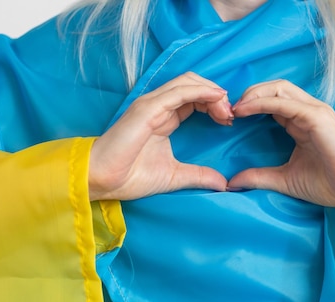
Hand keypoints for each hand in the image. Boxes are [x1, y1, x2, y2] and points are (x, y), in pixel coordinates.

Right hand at [88, 72, 232, 200]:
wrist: (103, 180)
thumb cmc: (131, 176)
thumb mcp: (175, 176)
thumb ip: (199, 176)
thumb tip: (224, 184)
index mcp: (164, 117)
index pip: (195, 98)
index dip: (215, 105)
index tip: (229, 121)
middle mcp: (158, 105)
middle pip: (194, 84)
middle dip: (217, 96)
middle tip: (231, 114)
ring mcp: (152, 104)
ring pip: (188, 82)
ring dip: (212, 92)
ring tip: (226, 109)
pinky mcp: (148, 108)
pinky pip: (179, 92)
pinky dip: (200, 91)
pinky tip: (216, 99)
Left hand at [229, 80, 334, 212]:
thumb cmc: (329, 183)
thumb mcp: (285, 180)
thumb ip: (259, 176)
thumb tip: (232, 181)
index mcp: (301, 121)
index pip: (271, 101)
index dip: (249, 105)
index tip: (229, 119)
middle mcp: (307, 111)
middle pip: (272, 88)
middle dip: (247, 94)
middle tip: (227, 110)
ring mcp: (313, 111)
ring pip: (277, 88)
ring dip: (252, 94)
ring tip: (234, 108)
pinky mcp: (317, 116)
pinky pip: (284, 101)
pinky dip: (262, 102)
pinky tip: (245, 111)